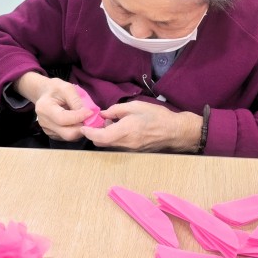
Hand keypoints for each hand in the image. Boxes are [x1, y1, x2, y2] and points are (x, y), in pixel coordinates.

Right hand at [15, 73, 93, 140]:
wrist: (45, 94)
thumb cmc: (56, 89)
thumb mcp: (67, 88)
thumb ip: (76, 101)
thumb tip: (87, 114)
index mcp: (45, 108)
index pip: (64, 119)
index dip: (79, 117)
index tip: (90, 112)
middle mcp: (44, 122)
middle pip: (67, 133)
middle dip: (82, 127)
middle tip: (90, 119)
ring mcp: (47, 130)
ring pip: (69, 137)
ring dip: (80, 130)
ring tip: (84, 119)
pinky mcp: (53, 135)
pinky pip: (68, 137)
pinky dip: (76, 131)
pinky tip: (77, 122)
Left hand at [80, 100, 201, 152]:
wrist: (174, 131)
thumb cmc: (157, 116)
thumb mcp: (136, 106)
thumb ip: (117, 110)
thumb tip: (104, 114)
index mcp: (125, 130)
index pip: (101, 137)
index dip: (89, 133)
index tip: (83, 127)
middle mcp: (126, 143)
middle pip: (102, 143)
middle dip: (96, 134)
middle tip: (100, 121)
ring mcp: (130, 149)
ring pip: (109, 145)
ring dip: (106, 135)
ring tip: (114, 122)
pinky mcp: (134, 151)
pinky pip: (118, 146)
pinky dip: (114, 138)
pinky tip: (122, 128)